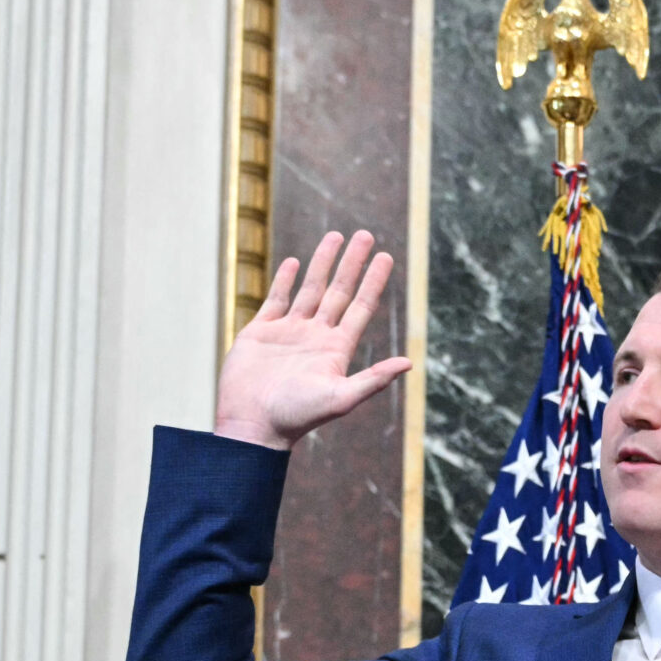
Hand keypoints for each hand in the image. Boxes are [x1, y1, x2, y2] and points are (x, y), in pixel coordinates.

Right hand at [212, 230, 411, 449]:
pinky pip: (275, 300)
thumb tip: (408, 363)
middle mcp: (316, 337)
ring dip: (322, 263)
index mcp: (336, 349)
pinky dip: (284, 280)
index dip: (373, 281)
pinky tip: (293, 262)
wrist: (252, 425)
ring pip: (309, 289)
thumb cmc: (297, 416)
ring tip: (335, 236)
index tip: (386, 257)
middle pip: (339, 291)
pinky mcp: (260, 333)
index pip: (360, 307)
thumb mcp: (341, 398)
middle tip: (365, 234)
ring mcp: (288, 333)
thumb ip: (373, 379)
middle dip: (352, 263)